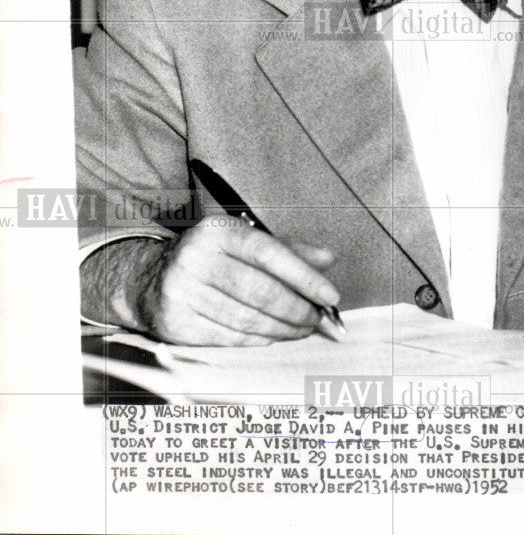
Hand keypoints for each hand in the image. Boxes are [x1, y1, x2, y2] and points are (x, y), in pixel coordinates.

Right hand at [137, 217, 339, 344]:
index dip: (304, 276)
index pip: (269, 253)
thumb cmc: (209, 258)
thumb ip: (288, 250)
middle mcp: (196, 256)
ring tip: (300, 329)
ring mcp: (183, 291)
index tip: (329, 295)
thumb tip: (327, 259)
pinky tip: (272, 335)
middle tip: (316, 318)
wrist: (148, 278)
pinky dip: (258, 339)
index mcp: (217, 230)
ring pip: (247, 318)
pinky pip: (229, 337)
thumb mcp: (244, 243)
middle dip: (297, 309)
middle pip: (261, 290)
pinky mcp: (177, 322)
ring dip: (282, 328)